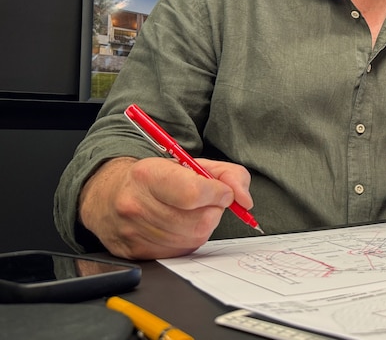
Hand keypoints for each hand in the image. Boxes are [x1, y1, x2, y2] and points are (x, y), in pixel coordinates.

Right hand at [78, 156, 253, 259]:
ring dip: (202, 225)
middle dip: (212, 211)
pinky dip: (189, 238)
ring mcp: (135, 233)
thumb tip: (245, 200)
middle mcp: (136, 206)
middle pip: (199, 221)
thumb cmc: (156, 178)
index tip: (222, 191)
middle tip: (205, 201)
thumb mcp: (192, 163)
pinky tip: (178, 225)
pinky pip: (181, 251)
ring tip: (189, 212)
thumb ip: (229, 175)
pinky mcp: (139, 254)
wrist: (109, 196)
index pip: (193, 193)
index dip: (218, 193)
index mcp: (148, 175)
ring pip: (193, 238)